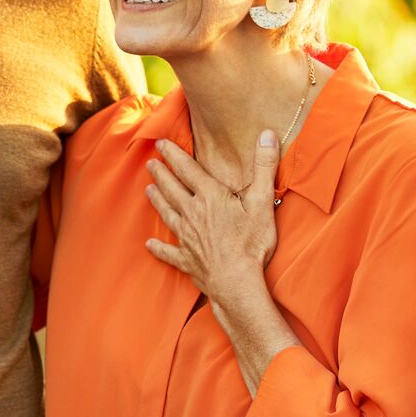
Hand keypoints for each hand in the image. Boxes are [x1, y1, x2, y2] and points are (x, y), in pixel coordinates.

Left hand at [143, 133, 279, 304]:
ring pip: (167, 214)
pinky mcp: (186, 259)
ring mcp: (187, 237)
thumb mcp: (263, 201)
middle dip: (161, 174)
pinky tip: (150, 245)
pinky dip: (159, 248)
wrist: (236, 282)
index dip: (173, 155)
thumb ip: (264, 166)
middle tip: (150, 163)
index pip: (187, 170)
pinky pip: (168, 252)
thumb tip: (268, 135)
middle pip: (172, 189)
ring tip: (148, 190)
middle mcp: (193, 213)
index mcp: (210, 197)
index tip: (161, 143)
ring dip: (157, 201)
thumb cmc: (251, 243)